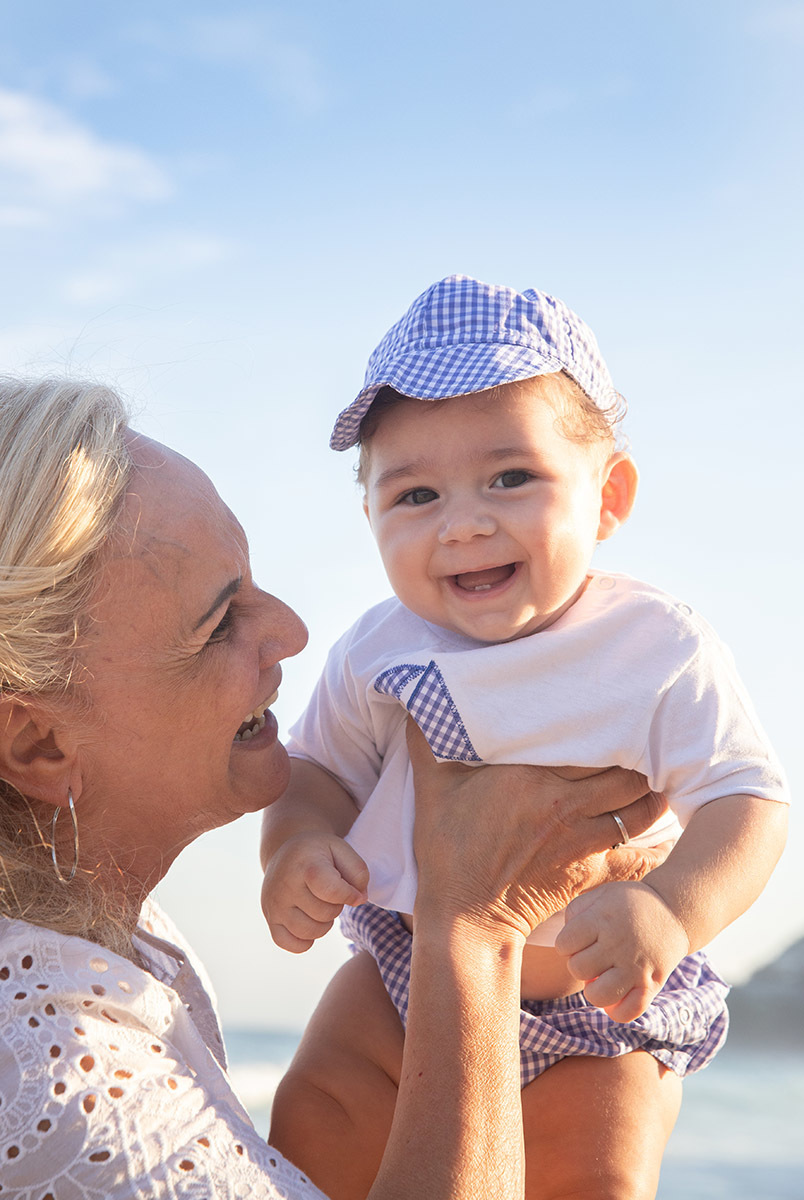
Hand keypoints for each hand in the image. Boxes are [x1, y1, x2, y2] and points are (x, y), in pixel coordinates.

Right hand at [261, 832, 368, 952]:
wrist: (284, 851)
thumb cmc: (317, 853)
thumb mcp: (341, 849)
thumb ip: (358, 872)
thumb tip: (358, 900)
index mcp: (305, 865)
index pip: (332, 892)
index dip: (350, 896)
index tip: (354, 892)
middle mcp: (285, 886)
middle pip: (325, 914)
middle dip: (336, 906)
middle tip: (329, 893)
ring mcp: (274, 905)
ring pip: (310, 932)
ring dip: (323, 923)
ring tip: (319, 905)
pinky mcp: (270, 920)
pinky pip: (293, 945)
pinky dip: (306, 940)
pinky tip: (308, 921)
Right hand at [407, 718, 670, 940]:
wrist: (465, 919)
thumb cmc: (447, 851)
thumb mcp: (433, 788)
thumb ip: (428, 739)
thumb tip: (414, 695)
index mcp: (534, 778)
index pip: (590, 742)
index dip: (611, 726)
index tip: (619, 713)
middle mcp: (566, 805)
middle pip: (627, 774)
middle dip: (642, 759)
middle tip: (648, 747)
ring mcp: (582, 842)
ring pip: (640, 812)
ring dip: (652, 796)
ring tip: (656, 782)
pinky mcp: (589, 875)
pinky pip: (637, 860)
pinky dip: (656, 850)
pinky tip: (666, 841)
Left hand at [555, 881, 689, 1020]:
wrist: (673, 912)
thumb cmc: (629, 904)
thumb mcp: (600, 895)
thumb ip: (575, 913)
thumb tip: (566, 946)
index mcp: (602, 920)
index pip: (564, 945)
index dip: (566, 944)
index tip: (579, 939)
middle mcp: (618, 945)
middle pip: (578, 969)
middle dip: (579, 965)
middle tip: (593, 956)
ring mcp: (636, 967)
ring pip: (598, 996)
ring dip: (593, 990)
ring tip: (601, 978)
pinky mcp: (652, 985)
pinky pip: (627, 1013)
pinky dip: (616, 1010)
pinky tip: (616, 995)